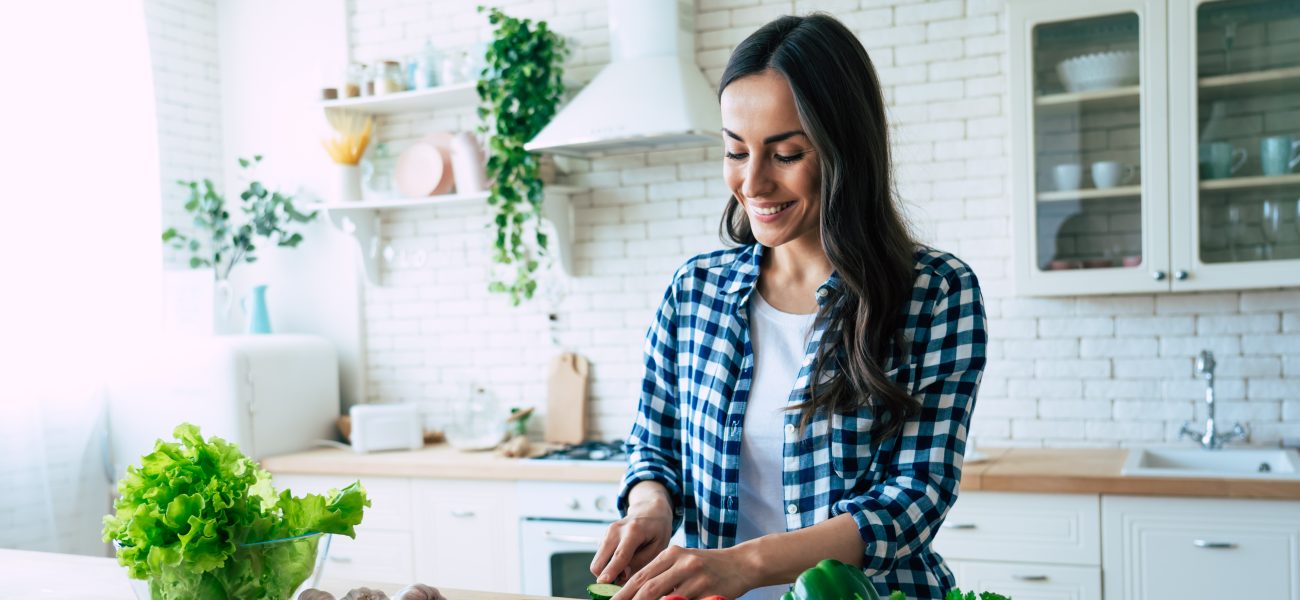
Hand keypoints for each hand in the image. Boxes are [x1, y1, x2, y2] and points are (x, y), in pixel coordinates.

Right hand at [590, 488, 673, 584]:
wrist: (650, 510)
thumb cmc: (657, 530)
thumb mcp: (658, 547)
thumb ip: (641, 562)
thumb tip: (621, 577)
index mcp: (634, 531)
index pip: (620, 555)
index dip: (611, 571)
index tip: (603, 582)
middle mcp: (616, 530)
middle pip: (600, 561)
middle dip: (606, 576)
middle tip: (623, 580)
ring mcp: (607, 532)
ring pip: (597, 561)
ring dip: (607, 571)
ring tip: (627, 570)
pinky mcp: (603, 537)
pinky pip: (600, 558)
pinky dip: (608, 564)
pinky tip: (623, 561)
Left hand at [609, 545, 753, 599]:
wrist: (741, 564)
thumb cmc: (707, 565)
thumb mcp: (683, 561)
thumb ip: (661, 574)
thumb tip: (635, 592)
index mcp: (672, 553)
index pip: (641, 576)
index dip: (623, 593)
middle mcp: (683, 563)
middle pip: (648, 588)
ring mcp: (697, 578)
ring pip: (665, 599)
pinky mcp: (709, 592)